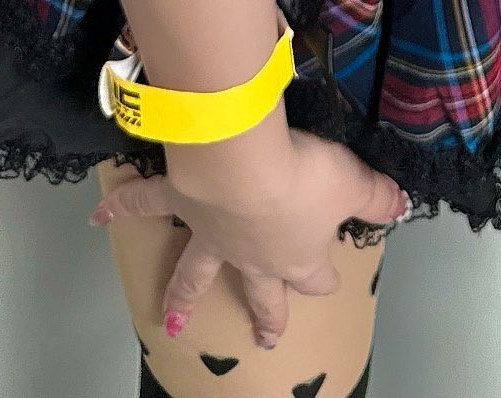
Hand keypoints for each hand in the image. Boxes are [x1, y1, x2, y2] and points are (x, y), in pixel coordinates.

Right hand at [90, 121, 407, 352]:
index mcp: (292, 254)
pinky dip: (122, 209)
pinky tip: (99, 216)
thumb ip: (375, 196)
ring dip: (181, 292)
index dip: (322, 276)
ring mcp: (210, 232)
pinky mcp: (178, 200)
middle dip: (262, 312)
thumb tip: (401, 205)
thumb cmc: (300, 175)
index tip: (329, 278)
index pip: (313, 275)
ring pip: (195, 270)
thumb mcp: (350, 183)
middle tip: (263, 336)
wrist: (243, 164)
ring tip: (169, 318)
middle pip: (257, 289)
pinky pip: (145, 205)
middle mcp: (250, 251)